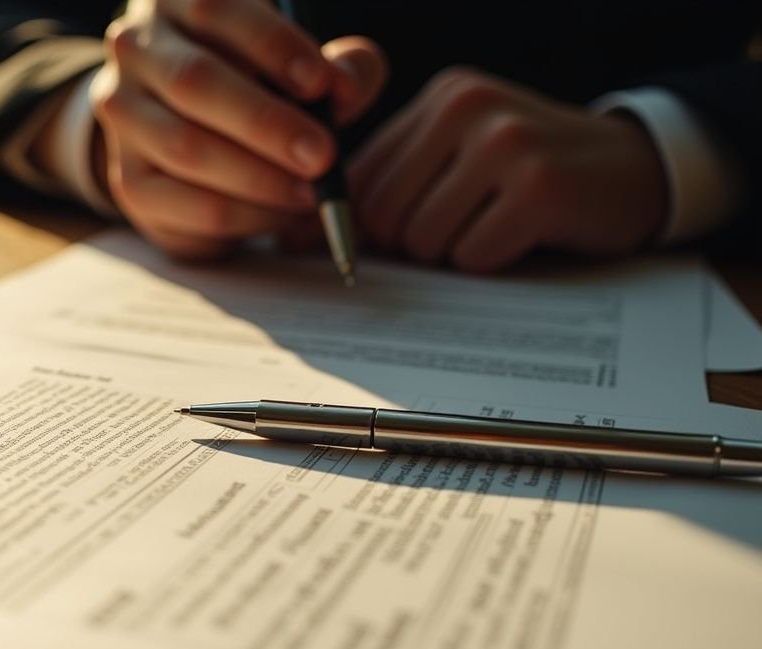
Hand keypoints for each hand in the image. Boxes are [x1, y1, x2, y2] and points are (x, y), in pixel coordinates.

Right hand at [88, 0, 385, 258]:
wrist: (190, 134)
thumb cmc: (258, 84)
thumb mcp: (300, 64)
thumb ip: (336, 67)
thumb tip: (343, 88)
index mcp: (177, 3)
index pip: (215, 11)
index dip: (271, 46)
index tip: (321, 84)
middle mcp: (136, 52)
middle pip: (194, 82)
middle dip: (266, 124)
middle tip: (323, 156)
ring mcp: (124, 117)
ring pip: (185, 148)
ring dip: (258, 178)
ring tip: (310, 193)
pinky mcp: (128, 181)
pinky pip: (184, 204)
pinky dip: (244, 215)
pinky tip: (280, 213)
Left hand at [349, 67, 668, 271]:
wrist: (635, 169)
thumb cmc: (531, 174)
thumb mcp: (461, 155)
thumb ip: (392, 182)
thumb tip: (301, 237)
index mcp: (442, 98)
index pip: (359, 180)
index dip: (362, 227)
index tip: (381, 245)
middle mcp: (469, 109)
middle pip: (383, 215)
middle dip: (409, 246)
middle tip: (457, 234)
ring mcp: (506, 143)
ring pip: (423, 240)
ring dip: (452, 256)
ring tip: (491, 228)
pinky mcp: (539, 187)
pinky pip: (472, 256)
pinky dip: (491, 263)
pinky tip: (521, 236)